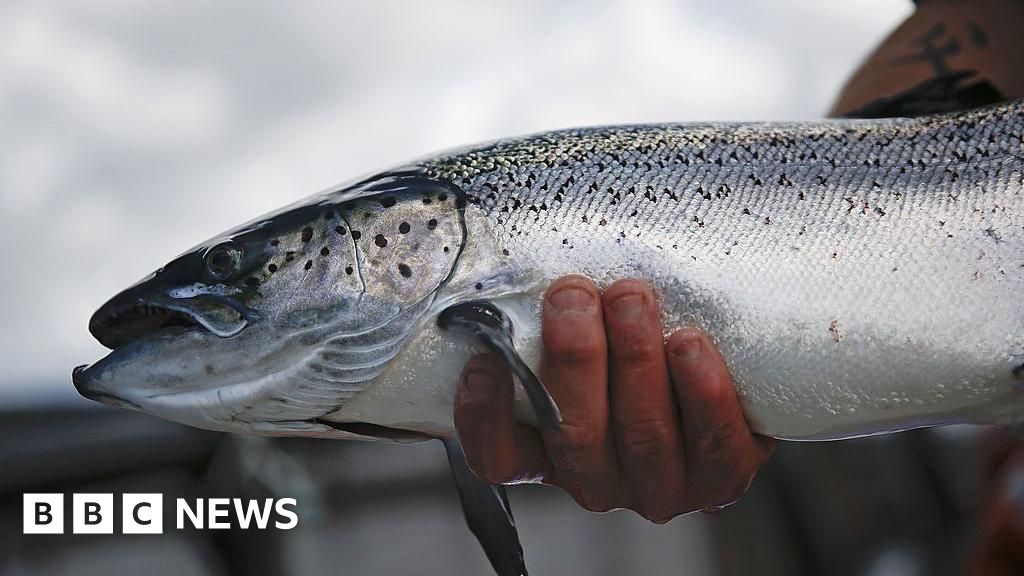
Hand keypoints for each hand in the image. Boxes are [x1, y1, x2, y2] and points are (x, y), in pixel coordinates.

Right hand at [454, 275, 773, 522]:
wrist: (730, 369)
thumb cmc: (637, 339)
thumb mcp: (585, 331)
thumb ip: (551, 314)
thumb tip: (521, 266)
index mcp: (547, 452)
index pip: (498, 455)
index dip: (485, 415)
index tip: (486, 357)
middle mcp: (598, 477)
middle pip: (575, 434)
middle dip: (573, 359)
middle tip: (571, 295)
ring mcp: (660, 486)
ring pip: (643, 434)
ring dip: (634, 360)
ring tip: (631, 297)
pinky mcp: (723, 480)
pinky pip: (713, 444)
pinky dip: (701, 391)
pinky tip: (689, 342)